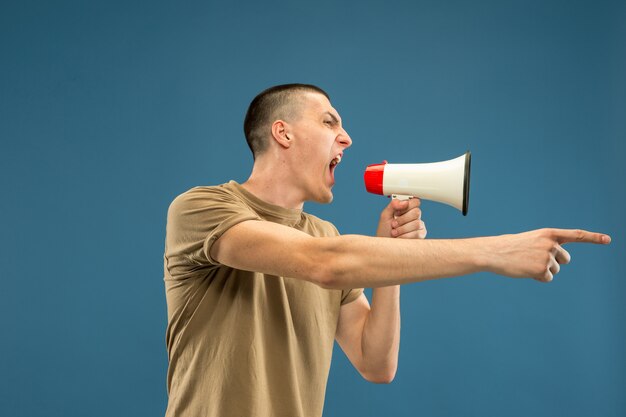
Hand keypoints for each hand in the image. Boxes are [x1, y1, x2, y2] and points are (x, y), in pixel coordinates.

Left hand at [376, 198, 426, 238]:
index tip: (397, 213)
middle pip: (417, 212)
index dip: (406, 206)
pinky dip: (405, 236)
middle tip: (393, 224)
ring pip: (417, 223)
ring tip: (394, 232)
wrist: (384, 245)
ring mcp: (419, 226)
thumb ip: (393, 205)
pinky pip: (417, 233)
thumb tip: (405, 202)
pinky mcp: (421, 235)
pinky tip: (400, 237)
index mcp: (407, 209)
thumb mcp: (385, 215)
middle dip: (402, 219)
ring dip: (402, 229)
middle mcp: (415, 216)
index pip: (415, 201)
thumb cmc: (385, 230)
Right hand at [485, 228, 610, 281]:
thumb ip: (547, 246)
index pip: (576, 235)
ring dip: (543, 270)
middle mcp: (551, 244)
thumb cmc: (510, 246)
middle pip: (565, 259)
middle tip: (533, 258)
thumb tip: (559, 262)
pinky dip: (537, 277)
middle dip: (554, 262)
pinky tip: (525, 270)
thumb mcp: (531, 240)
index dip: (593, 237)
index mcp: (548, 234)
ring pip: (555, 270)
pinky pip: (547, 278)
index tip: (608, 239)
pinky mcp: (542, 270)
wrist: (493, 252)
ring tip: (525, 263)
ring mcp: (547, 257)